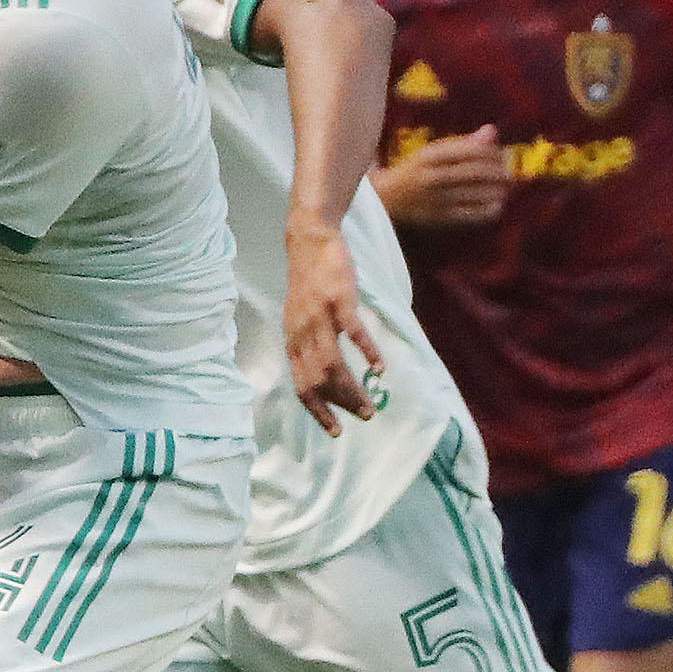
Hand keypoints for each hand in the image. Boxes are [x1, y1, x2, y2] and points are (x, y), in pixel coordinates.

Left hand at [283, 221, 382, 435]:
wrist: (310, 241)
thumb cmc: (311, 283)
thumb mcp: (303, 319)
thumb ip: (311, 344)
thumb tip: (327, 374)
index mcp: (292, 341)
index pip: (301, 386)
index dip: (317, 410)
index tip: (335, 430)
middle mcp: (300, 334)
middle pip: (318, 381)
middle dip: (341, 405)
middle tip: (364, 416)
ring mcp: (318, 318)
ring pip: (332, 365)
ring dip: (352, 389)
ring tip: (372, 403)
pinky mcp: (338, 301)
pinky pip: (353, 333)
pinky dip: (367, 352)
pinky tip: (380, 367)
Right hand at [371, 126, 505, 229]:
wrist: (384, 198)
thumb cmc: (416, 170)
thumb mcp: (434, 151)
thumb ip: (464, 142)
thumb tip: (492, 130)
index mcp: (430, 156)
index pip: (472, 151)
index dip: (494, 153)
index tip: (503, 155)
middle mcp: (432, 176)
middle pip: (476, 172)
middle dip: (499, 173)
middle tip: (508, 174)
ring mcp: (435, 198)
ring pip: (476, 193)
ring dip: (497, 191)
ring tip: (505, 189)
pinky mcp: (437, 217)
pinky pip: (470, 214)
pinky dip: (488, 210)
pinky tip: (496, 205)